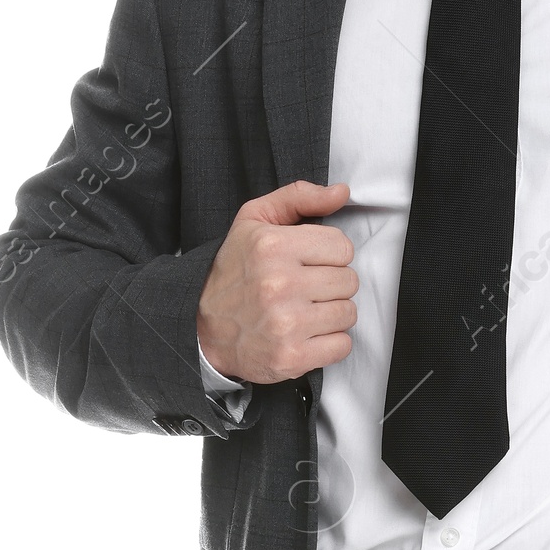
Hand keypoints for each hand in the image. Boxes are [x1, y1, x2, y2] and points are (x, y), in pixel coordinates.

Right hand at [197, 182, 357, 383]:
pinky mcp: (291, 357)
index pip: (342, 247)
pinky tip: (306, 334)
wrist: (200, 326)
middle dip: (331, 284)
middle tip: (305, 288)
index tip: (309, 262)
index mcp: (272, 246)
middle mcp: (279, 284)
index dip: (329, 255)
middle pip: (349, 281)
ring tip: (304, 311)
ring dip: (332, 313)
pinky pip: (342, 345)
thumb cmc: (233, 270)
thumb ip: (299, 197)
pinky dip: (330, 342)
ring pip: (348, 313)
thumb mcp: (254, 220)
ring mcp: (286, 324)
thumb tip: (342, 192)